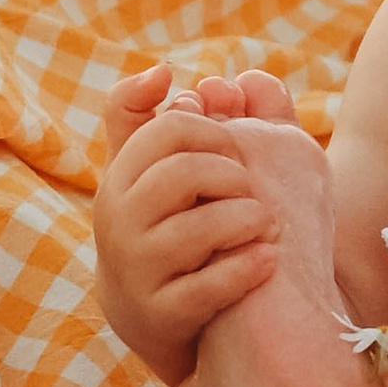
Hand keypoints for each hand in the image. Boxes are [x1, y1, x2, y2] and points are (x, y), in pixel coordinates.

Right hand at [92, 60, 301, 380]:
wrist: (149, 314)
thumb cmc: (163, 225)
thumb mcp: (150, 173)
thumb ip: (157, 116)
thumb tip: (163, 72)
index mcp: (120, 177)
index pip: (169, 129)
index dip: (217, 132)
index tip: (237, 150)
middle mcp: (119, 220)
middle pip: (184, 174)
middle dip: (234, 177)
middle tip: (255, 190)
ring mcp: (137, 269)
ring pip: (198, 231)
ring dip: (248, 221)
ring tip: (267, 224)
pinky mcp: (162, 314)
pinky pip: (208, 287)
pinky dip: (246, 269)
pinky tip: (268, 260)